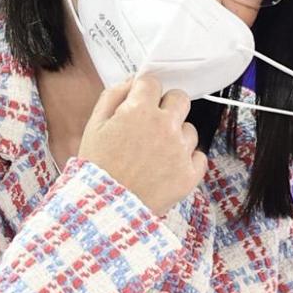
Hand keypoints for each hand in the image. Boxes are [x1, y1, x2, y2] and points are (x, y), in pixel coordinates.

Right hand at [78, 76, 207, 215]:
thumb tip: (131, 82)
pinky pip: (199, 157)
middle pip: (180, 98)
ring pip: (189, 130)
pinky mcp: (190, 174)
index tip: (140, 104)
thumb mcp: (93, 126)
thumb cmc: (96, 169)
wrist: (104, 211)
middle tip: (152, 125)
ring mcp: (180, 151)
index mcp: (139, 111)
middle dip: (167, 107)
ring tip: (155, 155)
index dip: (144, 93)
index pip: (152, 82)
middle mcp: (164, 126)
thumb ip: (113, 96)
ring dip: (176, 136)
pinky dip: (187, 161)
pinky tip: (167, 169)